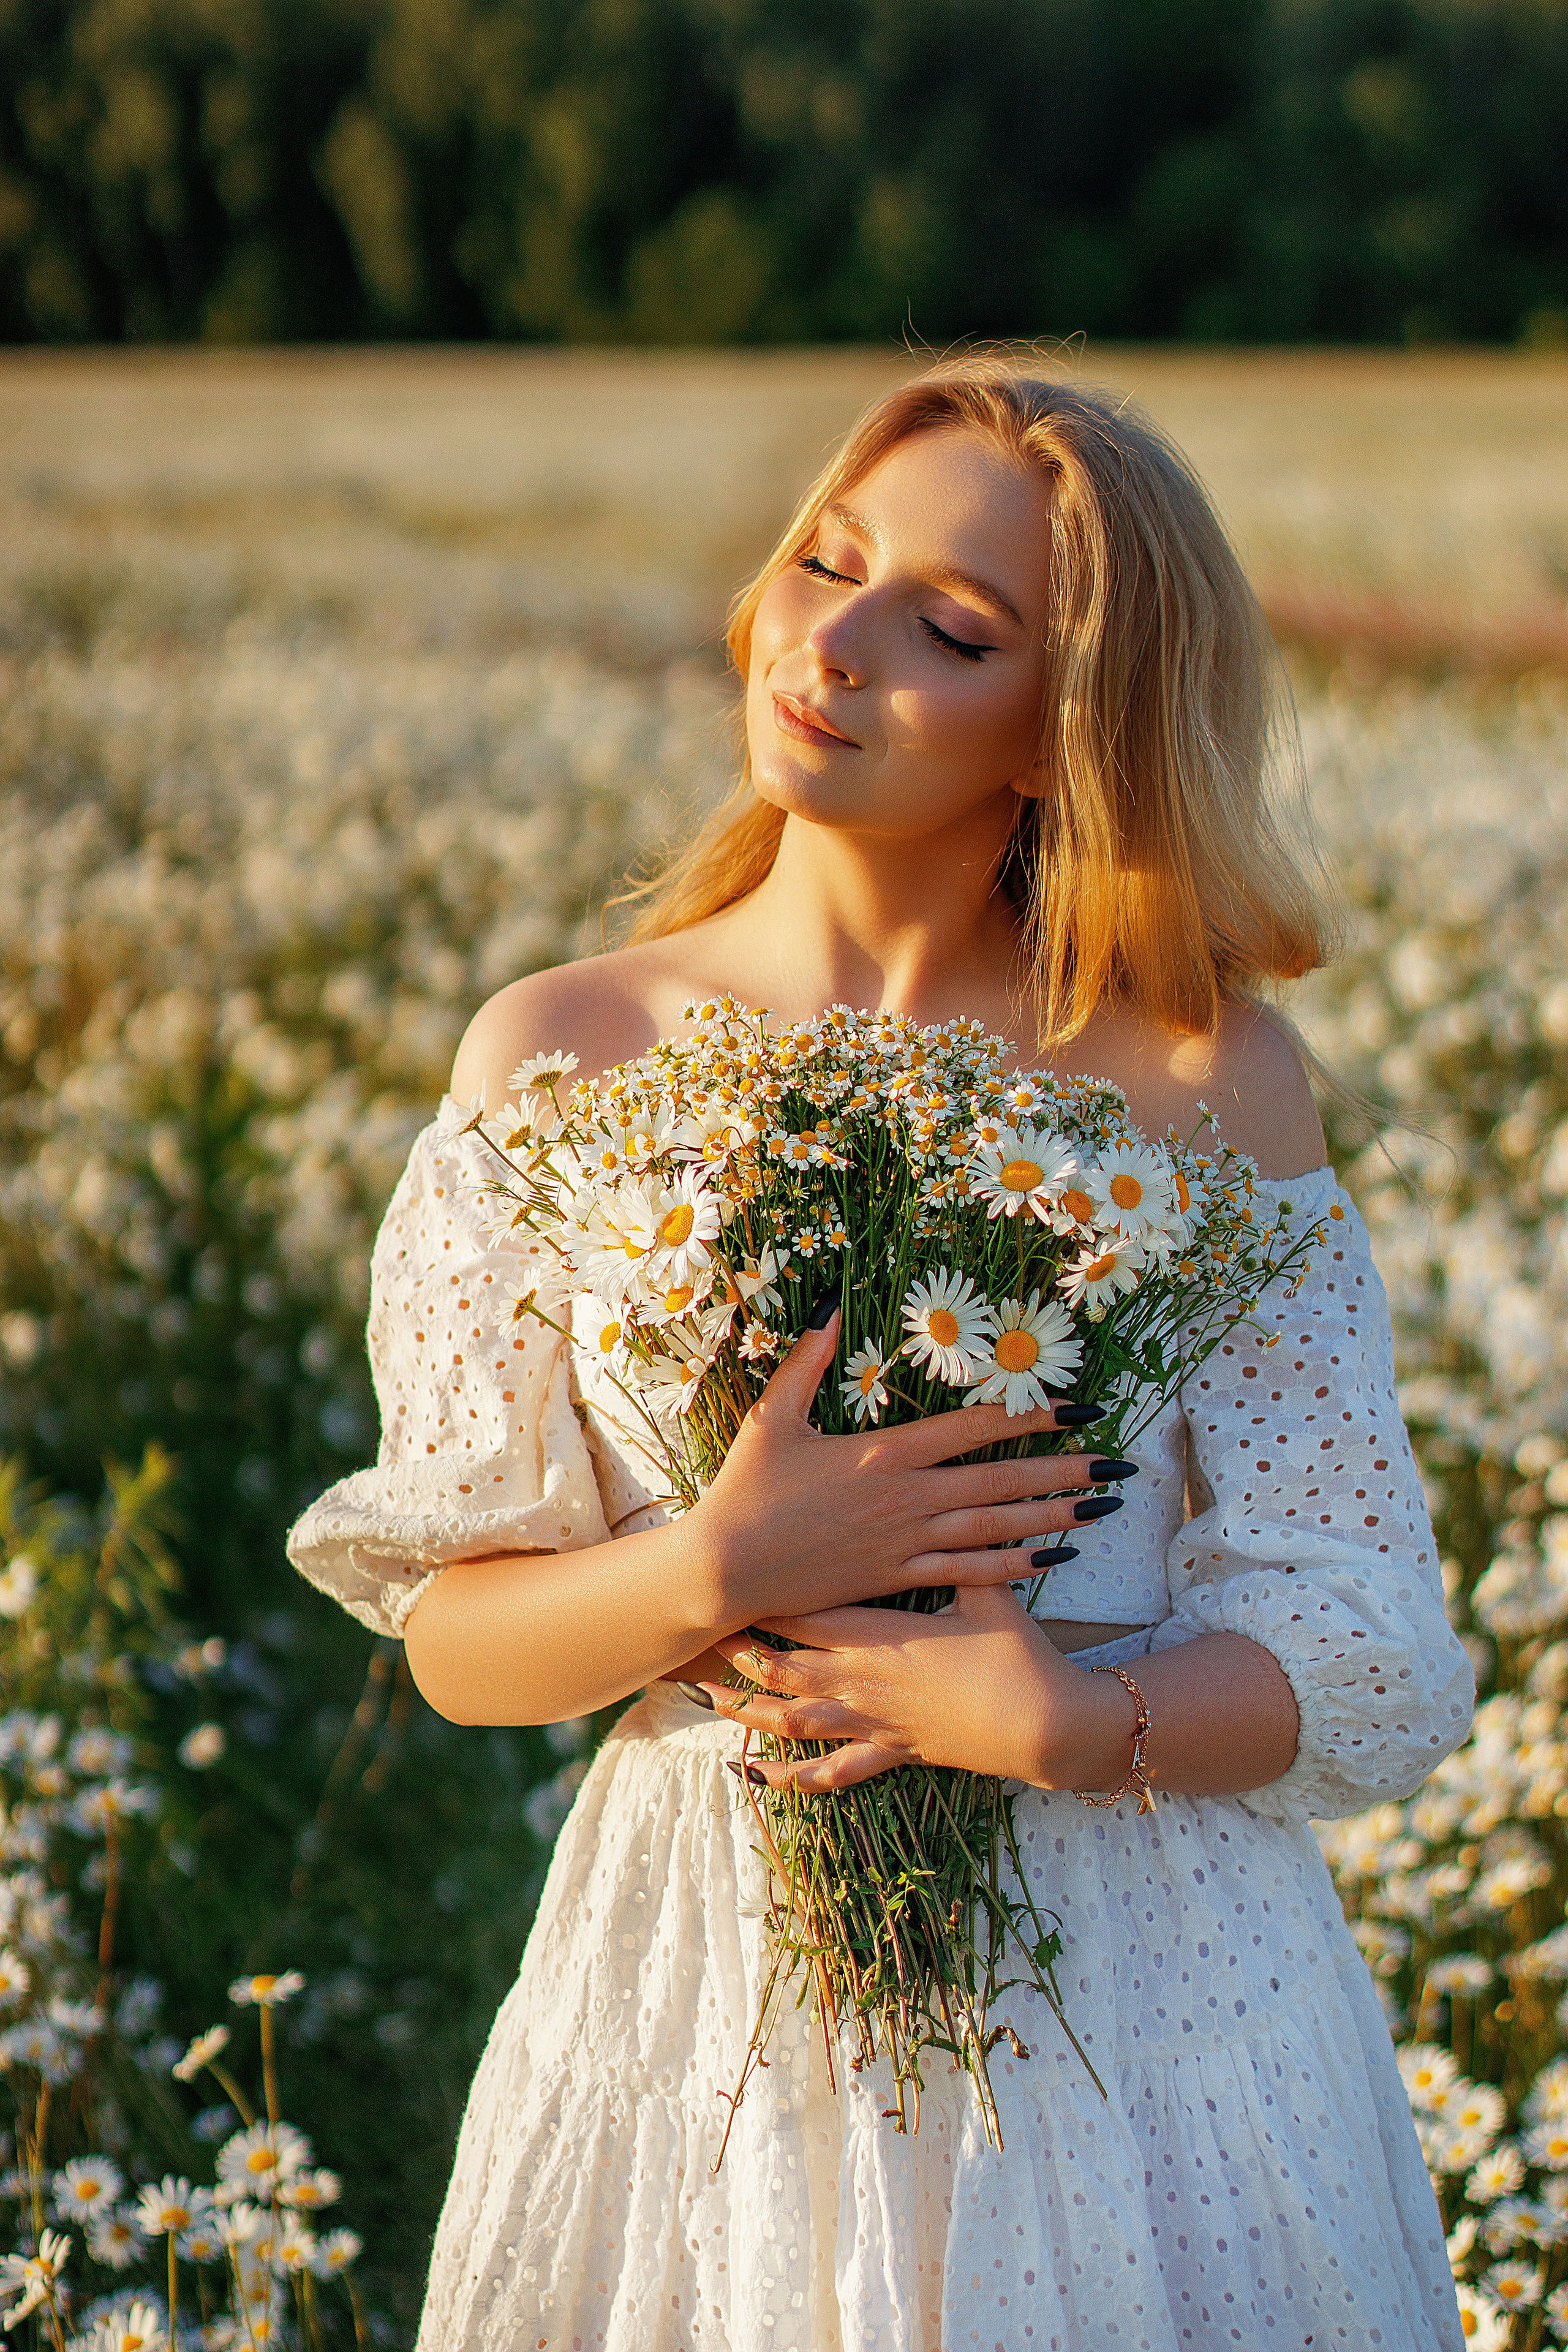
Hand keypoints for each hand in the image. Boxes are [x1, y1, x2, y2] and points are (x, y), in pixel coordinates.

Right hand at [684, 1305, 1131, 1632]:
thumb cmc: (745, 1491)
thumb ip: (806, 1359)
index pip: (974, 1428)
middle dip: (1067, 1469)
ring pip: (997, 1527)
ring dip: (1054, 1516)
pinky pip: (968, 1573)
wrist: (724, 1570)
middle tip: (1119, 1463)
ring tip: (1102, 1508)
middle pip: (1002, 1479)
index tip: (1078, 1407)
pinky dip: (1014, 1567)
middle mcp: (908, 1497)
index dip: (1031, 1416)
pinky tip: (1051, 1559)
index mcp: (884, 1452)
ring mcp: (906, 1543)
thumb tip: (829, 1304)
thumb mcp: (772, 1416)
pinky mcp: (897, 1579)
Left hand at [703, 1584, 1130, 1791]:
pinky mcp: (890, 1753)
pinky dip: (790, 1776)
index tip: (719, 1586)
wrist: (1045, 1726)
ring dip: (746, 1711)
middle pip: (780, 1666)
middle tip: (692, 1639)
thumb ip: (956, 1549)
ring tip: (706, 1696)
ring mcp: (871, 1723)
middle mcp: (861, 1683)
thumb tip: (955, 1493)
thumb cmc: (1016, 1654)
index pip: (801, 1614)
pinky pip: (831, 1771)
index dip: (757, 1601)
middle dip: (736, 1653)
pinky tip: (755, 1775)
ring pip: (791, 1721)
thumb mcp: (984, 1590)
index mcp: (877, 1637)